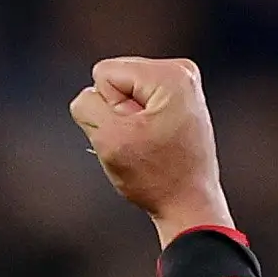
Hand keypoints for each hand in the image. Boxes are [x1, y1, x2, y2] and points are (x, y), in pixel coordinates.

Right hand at [71, 56, 235, 244]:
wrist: (189, 205)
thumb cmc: (155, 178)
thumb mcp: (109, 140)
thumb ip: (87, 107)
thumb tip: (88, 96)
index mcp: (169, 73)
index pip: (104, 73)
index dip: (106, 109)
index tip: (130, 134)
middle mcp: (181, 71)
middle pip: (116, 80)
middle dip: (118, 114)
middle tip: (140, 143)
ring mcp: (183, 86)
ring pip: (125, 95)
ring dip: (126, 124)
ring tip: (148, 146)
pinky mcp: (181, 102)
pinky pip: (139, 106)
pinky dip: (139, 127)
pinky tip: (153, 146)